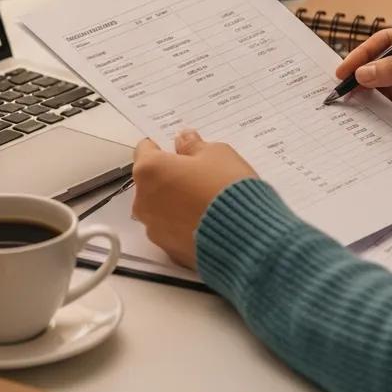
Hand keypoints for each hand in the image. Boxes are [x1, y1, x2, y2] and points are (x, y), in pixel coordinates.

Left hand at [132, 130, 258, 268]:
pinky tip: (209, 220)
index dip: (164, 146)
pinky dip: (185, 223)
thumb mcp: (217, 154)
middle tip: (200, 174)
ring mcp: (155, 229)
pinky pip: (173, 230)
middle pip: (152, 181)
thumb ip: (193, 146)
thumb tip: (184, 141)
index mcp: (150, 170)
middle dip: (171, 176)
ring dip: (177, 201)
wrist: (247, 238)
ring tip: (207, 199)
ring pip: (161, 207)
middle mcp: (144, 201)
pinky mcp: (169, 250)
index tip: (180, 148)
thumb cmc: (228, 189)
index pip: (146, 149)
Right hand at [336, 26, 391, 152]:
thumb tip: (365, 71)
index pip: (388, 42)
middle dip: (364, 80)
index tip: (345, 69)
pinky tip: (374, 123)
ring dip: (373, 101)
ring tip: (354, 109)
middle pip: (384, 70)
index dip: (364, 54)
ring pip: (389, 94)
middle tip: (343, 92)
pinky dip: (387, 119)